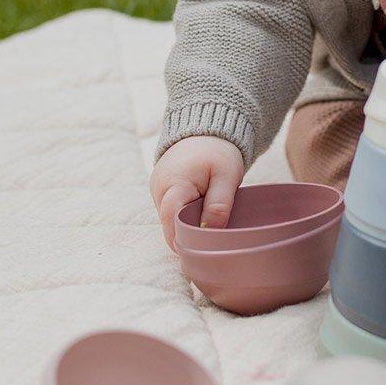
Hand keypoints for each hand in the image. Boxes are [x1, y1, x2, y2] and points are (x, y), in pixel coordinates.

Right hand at [150, 136, 245, 251]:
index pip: (171, 220)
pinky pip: (173, 213)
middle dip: (189, 234)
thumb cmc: (218, 151)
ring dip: (189, 224)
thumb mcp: (227, 175)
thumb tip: (210, 233)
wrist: (206, 133)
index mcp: (173, 183)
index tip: (201, 251)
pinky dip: (187, 217)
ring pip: (172, 221)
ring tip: (210, 218)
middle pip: (170, 224)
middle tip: (213, 240)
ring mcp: (158, 192)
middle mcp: (159, 190)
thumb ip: (219, 205)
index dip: (184, 239)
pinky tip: (202, 212)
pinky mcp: (163, 193)